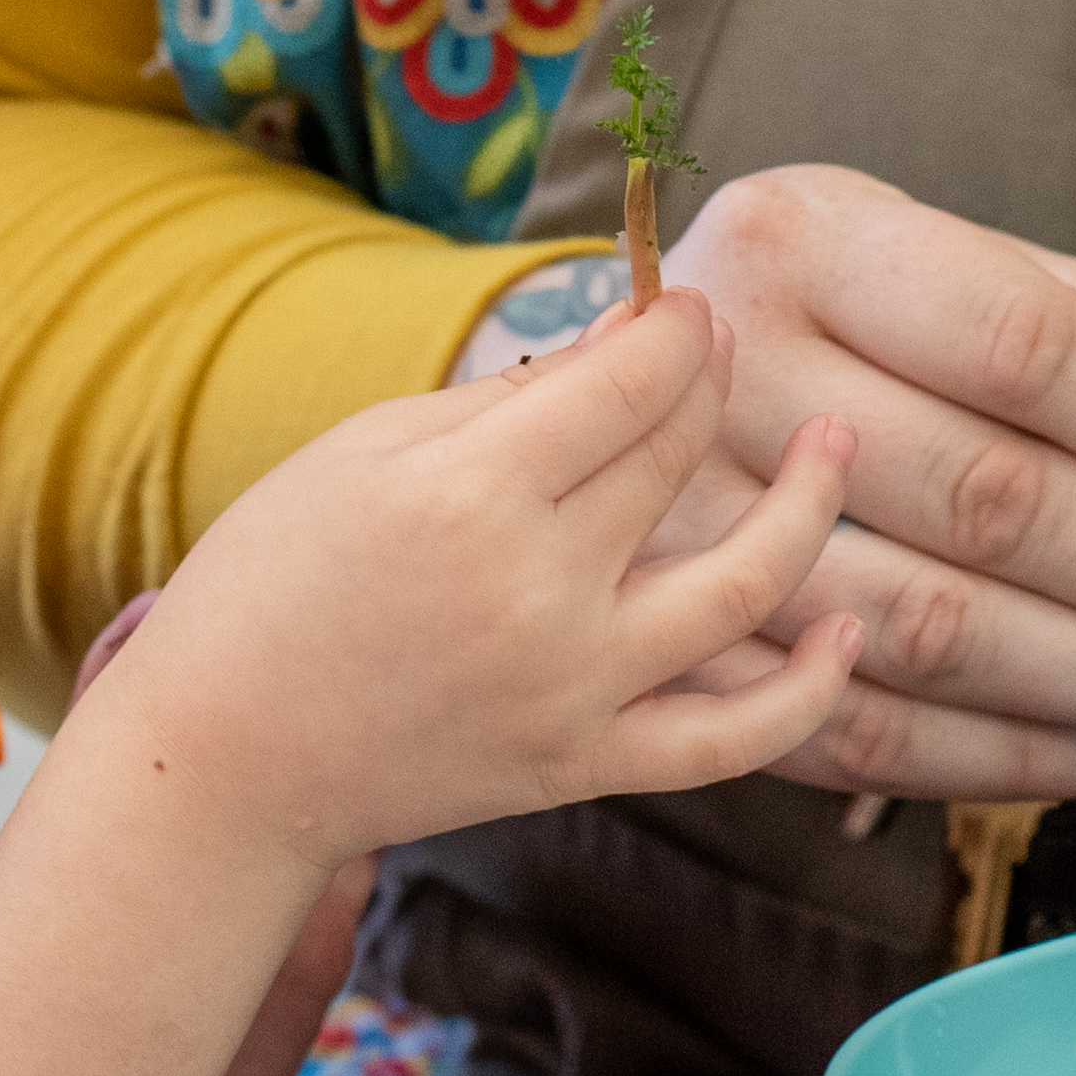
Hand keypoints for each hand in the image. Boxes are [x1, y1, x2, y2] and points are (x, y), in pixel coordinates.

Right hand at [76, 288, 863, 885]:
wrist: (225, 755)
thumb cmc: (275, 578)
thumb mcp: (368, 448)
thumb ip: (509, 395)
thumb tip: (635, 333)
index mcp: (468, 492)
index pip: (630, 382)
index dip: (679, 331)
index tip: (689, 309)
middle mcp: (536, 589)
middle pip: (681, 459)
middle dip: (717, 386)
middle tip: (725, 352)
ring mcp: (572, 688)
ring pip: (746, 587)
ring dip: (811, 506)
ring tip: (840, 447)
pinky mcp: (586, 767)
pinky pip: (735, 741)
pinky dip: (809, 692)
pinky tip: (851, 631)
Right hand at [623, 164, 1075, 799]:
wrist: (616, 388)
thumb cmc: (847, 318)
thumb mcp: (969, 272)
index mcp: (806, 237)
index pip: (1034, 350)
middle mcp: (723, 367)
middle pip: (993, 500)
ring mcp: (677, 517)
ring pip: (930, 631)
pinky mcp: (670, 644)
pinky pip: (855, 731)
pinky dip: (1004, 758)